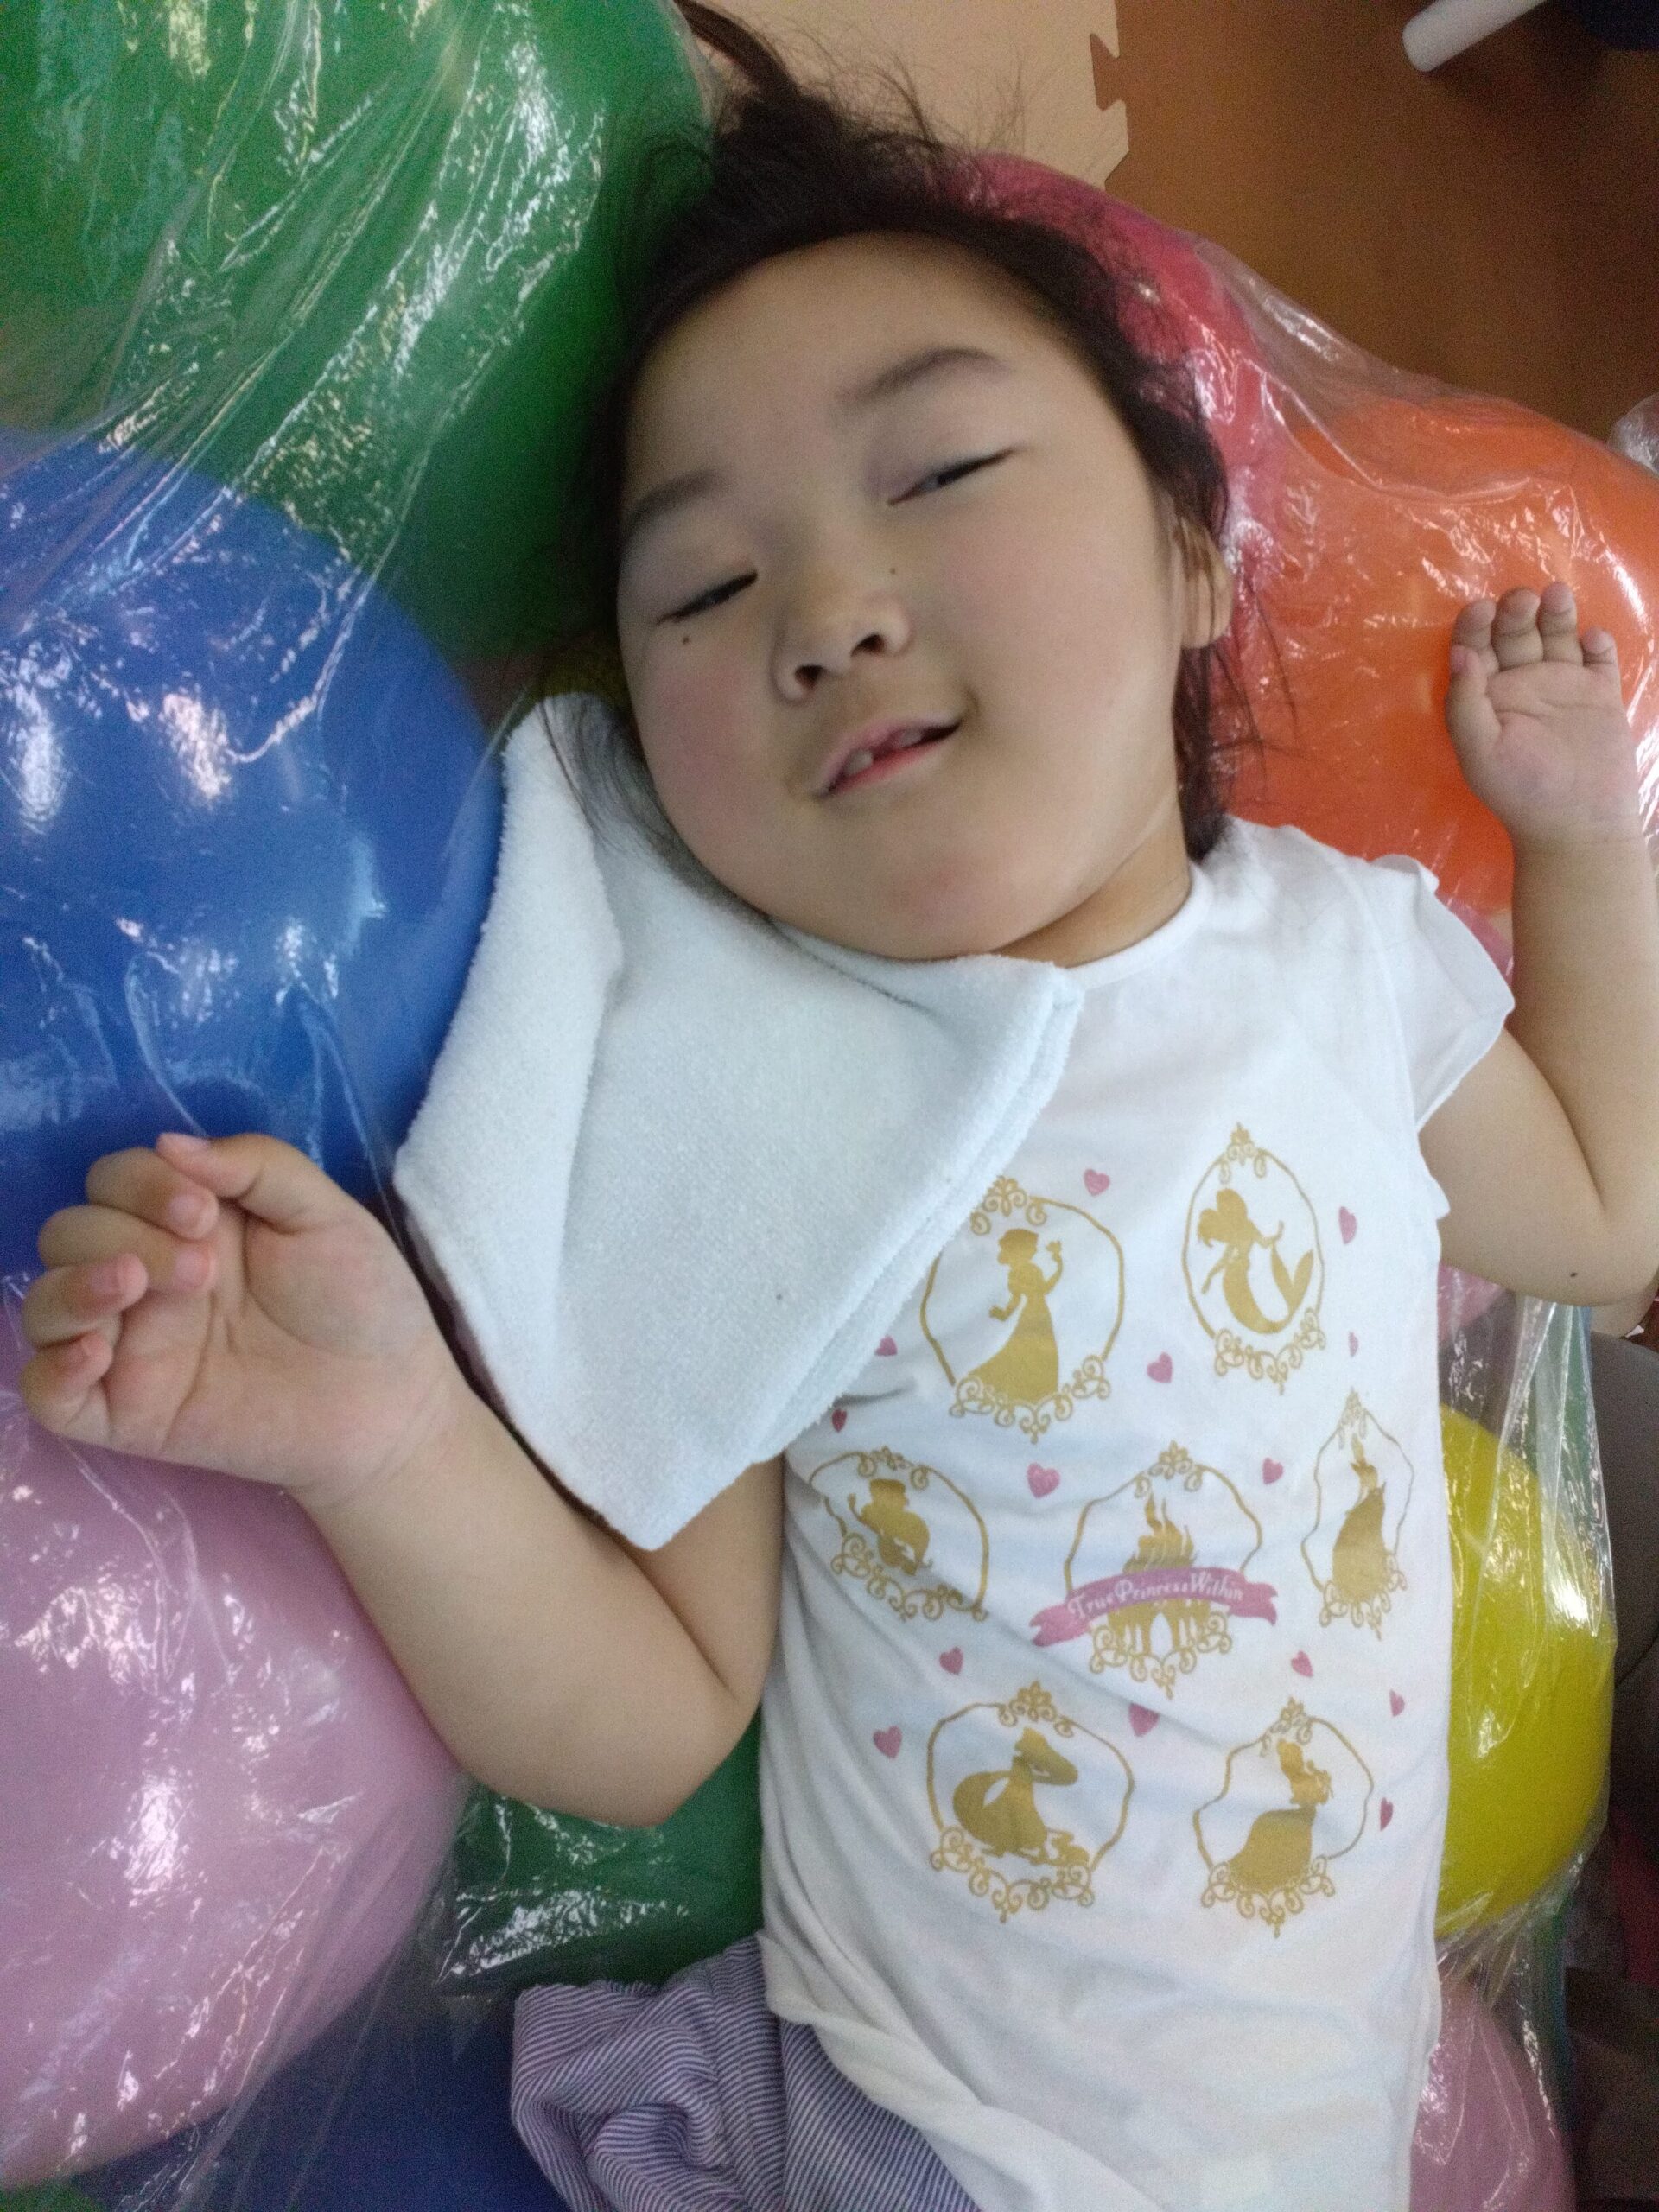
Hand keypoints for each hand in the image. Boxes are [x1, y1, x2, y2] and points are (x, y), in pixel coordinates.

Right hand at [19, 1132, 467, 1509]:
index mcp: (186, 1222)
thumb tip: (168, 1142)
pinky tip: (96, 1353)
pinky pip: (48, 1393)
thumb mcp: (323, 1214)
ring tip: (134, 1288)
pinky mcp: (128, 1413)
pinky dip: (51, 1369)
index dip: (141, 1183)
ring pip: (44, 1306)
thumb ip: (256, 1166)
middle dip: (122, 1234)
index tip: (202, 1213)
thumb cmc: (360, 1300)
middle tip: (202, 1269)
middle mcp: (145, 1278)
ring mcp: (130, 1346)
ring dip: (75, 1286)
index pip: (114, 1181)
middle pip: (70, 1234)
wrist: (391, 1399)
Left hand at [1443, 583, 1639, 850]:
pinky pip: (1598, 657)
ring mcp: (1562, 684)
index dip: (1474, 624)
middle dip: (1516, 611)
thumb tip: (1460, 654)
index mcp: (1486, 695)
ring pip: (1557, 634)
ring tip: (1556, 596)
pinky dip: (1596, 642)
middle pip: (1515, 633)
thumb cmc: (1520, 792)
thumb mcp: (1480, 752)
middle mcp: (1521, 683)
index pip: (1475, 648)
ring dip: (1555, 612)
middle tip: (1521, 599)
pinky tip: (1591, 638)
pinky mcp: (1599, 692)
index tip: (1480, 609)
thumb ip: (1466, 703)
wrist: (1578, 824)